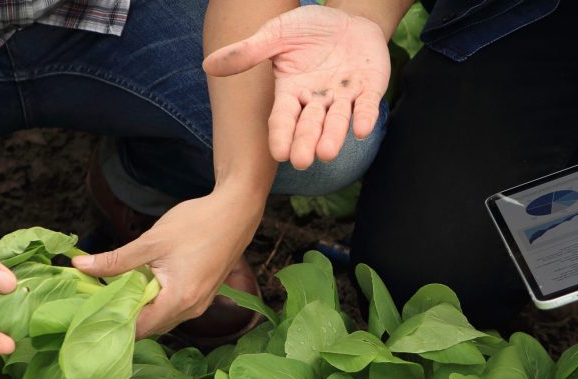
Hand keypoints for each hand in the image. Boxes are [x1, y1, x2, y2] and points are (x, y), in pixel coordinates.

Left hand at [72, 189, 262, 336]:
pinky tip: (145, 282)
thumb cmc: (197, 224)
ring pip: (163, 317)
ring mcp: (201, 303)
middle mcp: (192, 309)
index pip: (139, 329)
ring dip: (142, 308)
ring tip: (119, 289)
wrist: (237, 212)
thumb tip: (79, 266)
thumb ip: (115, 259)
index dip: (114, 322)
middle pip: (151, 327)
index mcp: (179, 300)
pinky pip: (175, 307)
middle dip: (126, 316)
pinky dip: (158, 301)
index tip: (92, 310)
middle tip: (99, 299)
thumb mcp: (151, 241)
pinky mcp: (205, 294)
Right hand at [203, 5, 389, 168]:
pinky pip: (367, 106)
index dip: (282, 135)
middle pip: (310, 125)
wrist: (347, 18)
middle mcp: (317, 100)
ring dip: (333, 137)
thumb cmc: (308, 29)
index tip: (279, 153)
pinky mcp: (369, 88)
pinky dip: (365, 117)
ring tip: (327, 153)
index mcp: (292, 92)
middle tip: (301, 161)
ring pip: (338, 121)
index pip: (284, 118)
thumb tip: (208, 64)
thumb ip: (248, 52)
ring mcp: (344, 96)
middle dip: (306, 142)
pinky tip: (362, 130)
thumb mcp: (275, 35)